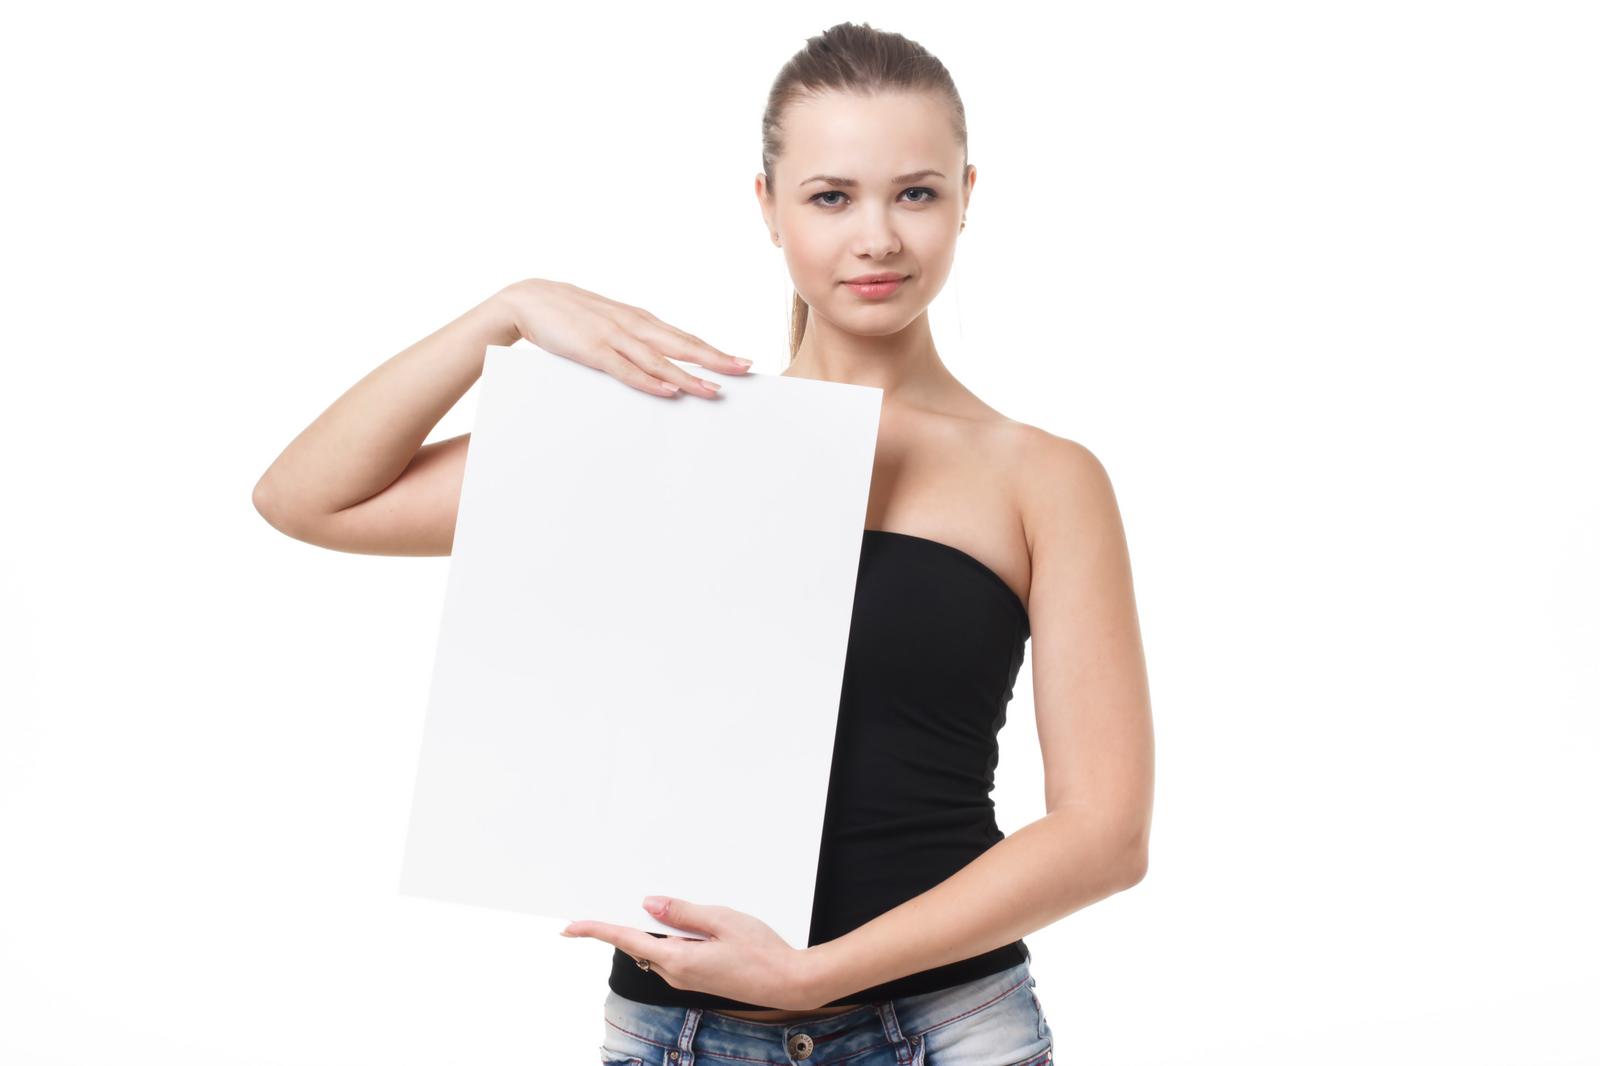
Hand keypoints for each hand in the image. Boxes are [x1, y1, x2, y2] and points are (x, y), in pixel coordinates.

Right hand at [495, 278, 753, 397]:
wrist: (528, 299)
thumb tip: (656, 359)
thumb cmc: (569, 314)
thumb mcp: (608, 323)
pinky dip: (650, 381)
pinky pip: (627, 370)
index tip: (740, 361)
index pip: (684, 337)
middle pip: (682, 344)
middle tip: (745, 370)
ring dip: (688, 376)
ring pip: (660, 360)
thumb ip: (631, 338)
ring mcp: (613, 336)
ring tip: (714, 391)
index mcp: (638, 319)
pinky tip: (669, 390)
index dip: (713, 349)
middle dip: (715, 358)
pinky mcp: (593, 350)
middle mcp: (632, 324)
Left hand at [561, 895, 821, 1010]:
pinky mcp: (699, 977)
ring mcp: (687, 978)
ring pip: (657, 949)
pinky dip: (669, 938)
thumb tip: (651, 905)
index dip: (597, 931)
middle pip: (639, 944)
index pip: (627, 940)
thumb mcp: (722, 919)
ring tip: (653, 904)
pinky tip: (683, 923)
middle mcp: (677, 974)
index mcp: (678, 960)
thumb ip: (682, 913)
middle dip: (624, 924)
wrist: (789, 982)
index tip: (571, 927)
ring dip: (651, 929)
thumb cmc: (762, 952)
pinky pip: (673, 954)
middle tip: (610, 901)